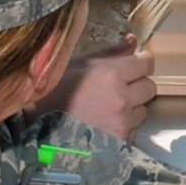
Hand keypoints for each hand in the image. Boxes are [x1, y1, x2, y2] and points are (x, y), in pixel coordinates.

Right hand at [35, 38, 156, 139]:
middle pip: (149, 87)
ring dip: (130, 109)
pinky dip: (122, 130)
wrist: (36, 135)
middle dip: (137, 86)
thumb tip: (132, 41)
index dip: (141, 63)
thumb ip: (108, 54)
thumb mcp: (75, 67)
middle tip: (118, 90)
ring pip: (142, 111)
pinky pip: (132, 132)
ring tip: (105, 111)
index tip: (133, 66)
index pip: (146, 63)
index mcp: (110, 74)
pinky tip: (102, 128)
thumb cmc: (51, 97)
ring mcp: (122, 122)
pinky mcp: (120, 142)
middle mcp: (121, 98)